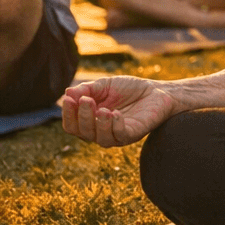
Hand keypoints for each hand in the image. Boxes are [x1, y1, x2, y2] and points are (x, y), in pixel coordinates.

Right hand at [60, 76, 177, 147]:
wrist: (157, 90)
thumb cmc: (129, 89)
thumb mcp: (105, 85)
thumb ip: (87, 89)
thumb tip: (67, 93)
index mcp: (91, 120)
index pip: (72, 125)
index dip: (67, 115)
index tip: (68, 99)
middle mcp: (101, 131)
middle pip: (83, 133)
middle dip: (82, 117)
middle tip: (86, 100)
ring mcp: (117, 135)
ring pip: (100, 139)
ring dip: (98, 123)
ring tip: (103, 109)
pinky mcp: (133, 134)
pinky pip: (120, 136)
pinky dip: (115, 126)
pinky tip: (116, 114)